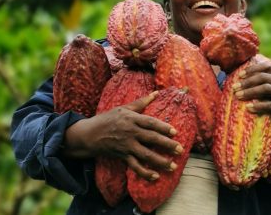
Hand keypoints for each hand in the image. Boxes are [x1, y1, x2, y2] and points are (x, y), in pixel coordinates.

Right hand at [62, 91, 182, 180]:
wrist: (89, 134)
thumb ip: (141, 102)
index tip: (175, 132)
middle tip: (180, 150)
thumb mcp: (124, 108)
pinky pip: (135, 166)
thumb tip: (156, 93)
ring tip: (173, 166)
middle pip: (151, 139)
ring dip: (160, 161)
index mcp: (132, 119)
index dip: (163, 127)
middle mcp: (130, 132)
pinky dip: (145, 172)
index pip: (150, 123)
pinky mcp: (122, 156)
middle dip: (167, 145)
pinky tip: (155, 177)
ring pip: (145, 155)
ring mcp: (126, 146)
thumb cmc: (108, 119)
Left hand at [231, 58, 270, 146]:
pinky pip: (269, 105)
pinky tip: (248, 107)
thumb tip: (239, 78)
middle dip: (246, 82)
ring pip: (265, 88)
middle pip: (262, 77)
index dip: (251, 69)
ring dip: (249, 92)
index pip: (265, 67)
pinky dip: (258, 106)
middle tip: (234, 87)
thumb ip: (263, 80)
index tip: (239, 75)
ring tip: (238, 95)